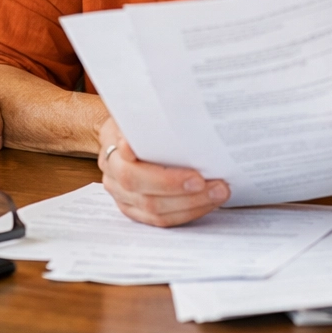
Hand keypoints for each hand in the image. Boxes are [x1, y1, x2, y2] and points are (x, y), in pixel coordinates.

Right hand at [97, 116, 228, 226]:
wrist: (117, 135)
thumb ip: (149, 119)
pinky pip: (160, 221)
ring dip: (192, 206)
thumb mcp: (137, 112)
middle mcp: (114, 179)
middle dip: (187, 194)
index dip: (164, 179)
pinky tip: (207, 203)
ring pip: (155, 212)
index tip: (196, 176)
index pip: (134, 172)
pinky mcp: (134, 210)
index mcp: (112, 153)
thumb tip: (173, 124)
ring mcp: (123, 198)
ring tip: (219, 194)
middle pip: (147, 196)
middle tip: (218, 186)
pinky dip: (186, 213)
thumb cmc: (133, 121)